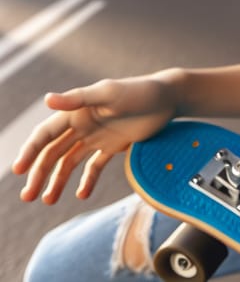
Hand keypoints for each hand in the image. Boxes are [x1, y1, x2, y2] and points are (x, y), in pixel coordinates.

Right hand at [12, 73, 178, 203]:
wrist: (168, 98)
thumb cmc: (139, 91)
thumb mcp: (109, 93)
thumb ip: (78, 98)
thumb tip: (47, 100)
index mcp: (77, 111)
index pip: (46, 133)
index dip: (30, 151)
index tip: (19, 170)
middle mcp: (83, 125)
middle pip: (53, 152)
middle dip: (38, 173)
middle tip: (28, 196)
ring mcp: (97, 137)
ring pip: (69, 162)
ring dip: (57, 181)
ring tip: (48, 200)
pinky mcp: (113, 146)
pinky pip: (94, 167)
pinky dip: (86, 181)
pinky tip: (81, 195)